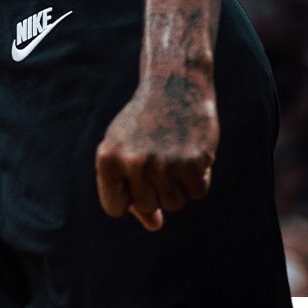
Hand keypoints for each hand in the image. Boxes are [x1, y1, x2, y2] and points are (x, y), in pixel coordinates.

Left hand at [95, 72, 218, 231]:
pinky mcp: (193, 162)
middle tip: (157, 154)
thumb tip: (154, 225)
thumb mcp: (125, 150)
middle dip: (155, 188)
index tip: (133, 174)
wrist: (174, 83)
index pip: (114, 208)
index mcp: (107, 158)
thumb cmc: (145, 122)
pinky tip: (192, 151)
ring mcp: (164, 164)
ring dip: (178, 184)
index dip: (127, 196)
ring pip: (174, 204)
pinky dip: (199, 178)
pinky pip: (197, 193)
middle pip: (148, 207)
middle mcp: (133, 163)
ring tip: (173, 151)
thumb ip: (130, 190)